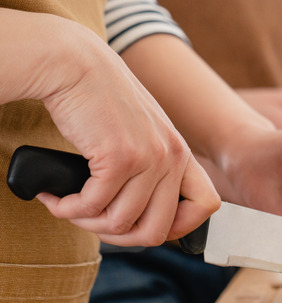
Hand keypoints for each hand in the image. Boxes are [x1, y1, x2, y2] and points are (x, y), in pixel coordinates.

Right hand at [22, 15, 219, 245]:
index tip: (143, 222)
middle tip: (93, 222)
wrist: (75, 65)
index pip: (207, 206)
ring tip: (68, 207)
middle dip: (120, 237)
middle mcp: (172, 157)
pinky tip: (55, 198)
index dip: (178, 226)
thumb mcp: (143, 134)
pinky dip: (68, 209)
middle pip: (157, 230)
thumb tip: (142, 215)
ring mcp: (148, 158)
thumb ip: (153, 166)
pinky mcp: (118, 157)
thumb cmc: (102, 102)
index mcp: (182, 153)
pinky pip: (92, 206)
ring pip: (121, 223)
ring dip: (86, 222)